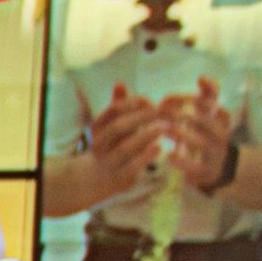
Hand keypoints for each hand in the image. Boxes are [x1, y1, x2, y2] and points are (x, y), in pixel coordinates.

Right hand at [86, 82, 167, 198]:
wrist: (96, 178)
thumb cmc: (110, 144)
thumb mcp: (110, 124)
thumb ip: (118, 105)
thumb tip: (119, 82)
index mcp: (97, 128)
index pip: (114, 109)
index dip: (134, 102)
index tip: (151, 101)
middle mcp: (99, 145)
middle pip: (119, 127)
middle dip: (143, 117)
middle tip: (164, 111)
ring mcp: (109, 162)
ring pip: (125, 147)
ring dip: (146, 135)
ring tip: (165, 127)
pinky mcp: (120, 177)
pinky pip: (133, 167)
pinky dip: (146, 157)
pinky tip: (160, 147)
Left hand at [162, 78, 240, 190]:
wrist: (218, 168)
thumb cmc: (206, 136)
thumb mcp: (208, 116)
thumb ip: (206, 97)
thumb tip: (202, 77)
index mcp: (220, 118)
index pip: (210, 102)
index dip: (187, 99)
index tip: (164, 99)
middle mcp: (220, 133)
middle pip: (203, 120)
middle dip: (180, 115)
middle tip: (158, 115)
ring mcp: (214, 152)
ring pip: (200, 141)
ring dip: (180, 134)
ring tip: (164, 131)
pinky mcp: (206, 171)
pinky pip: (195, 165)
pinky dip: (182, 160)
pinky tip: (169, 155)